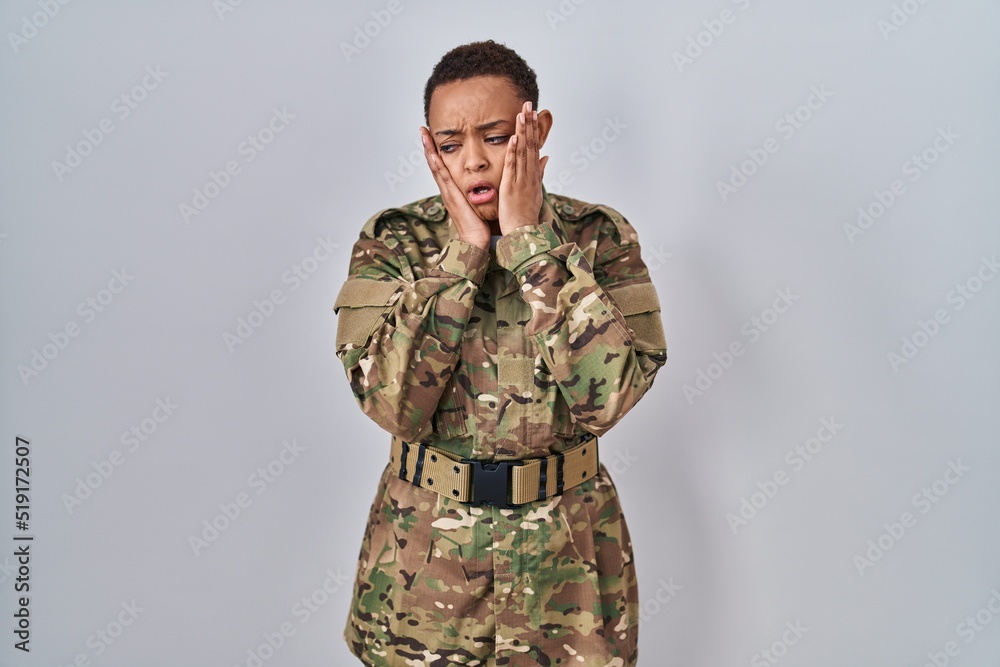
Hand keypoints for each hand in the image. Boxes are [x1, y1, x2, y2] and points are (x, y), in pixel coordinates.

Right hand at [419, 126, 490, 248]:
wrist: (475, 242)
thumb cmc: (479, 225)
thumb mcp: (478, 203)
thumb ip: (477, 192)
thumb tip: (483, 184)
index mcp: (454, 190)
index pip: (443, 166)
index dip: (437, 151)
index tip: (433, 136)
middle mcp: (447, 190)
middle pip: (435, 163)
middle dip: (428, 146)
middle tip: (423, 129)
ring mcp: (447, 193)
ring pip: (436, 167)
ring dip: (428, 150)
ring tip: (424, 134)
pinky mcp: (451, 197)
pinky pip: (442, 177)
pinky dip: (436, 165)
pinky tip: (432, 154)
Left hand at [498, 100, 549, 235]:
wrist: (523, 232)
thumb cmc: (526, 214)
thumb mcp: (535, 190)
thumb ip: (540, 172)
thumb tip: (546, 157)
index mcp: (534, 174)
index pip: (534, 146)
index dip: (533, 129)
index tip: (532, 112)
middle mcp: (530, 174)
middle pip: (531, 144)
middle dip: (530, 124)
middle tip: (528, 104)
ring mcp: (521, 179)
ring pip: (523, 151)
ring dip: (523, 132)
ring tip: (522, 113)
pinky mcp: (511, 186)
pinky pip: (512, 166)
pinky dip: (513, 152)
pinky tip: (513, 138)